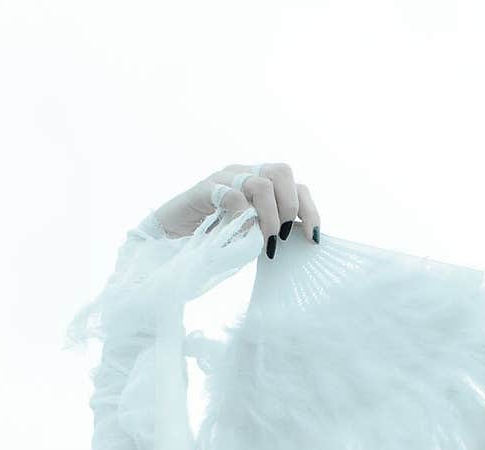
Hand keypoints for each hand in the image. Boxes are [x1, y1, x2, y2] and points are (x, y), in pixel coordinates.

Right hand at [153, 162, 320, 255]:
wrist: (172, 238)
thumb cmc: (214, 238)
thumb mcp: (251, 236)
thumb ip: (272, 232)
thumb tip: (300, 242)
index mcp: (260, 183)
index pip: (296, 185)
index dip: (309, 210)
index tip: (312, 239)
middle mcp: (245, 174)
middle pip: (282, 172)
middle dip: (288, 208)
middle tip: (278, 237)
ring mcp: (223, 178)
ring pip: (260, 183)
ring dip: (268, 216)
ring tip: (263, 240)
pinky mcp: (202, 190)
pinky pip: (228, 192)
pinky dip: (240, 212)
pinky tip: (239, 229)